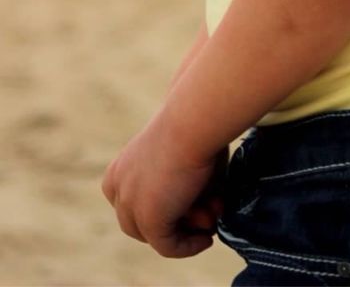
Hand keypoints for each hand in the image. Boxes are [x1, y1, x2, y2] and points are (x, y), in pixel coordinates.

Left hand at [101, 108, 230, 257]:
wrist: (194, 120)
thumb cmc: (196, 127)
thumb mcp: (181, 156)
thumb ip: (181, 184)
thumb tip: (201, 207)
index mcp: (121, 169)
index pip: (138, 203)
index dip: (170, 206)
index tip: (199, 200)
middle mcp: (118, 187)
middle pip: (145, 221)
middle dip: (180, 219)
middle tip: (211, 208)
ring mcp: (130, 205)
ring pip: (156, 235)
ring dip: (188, 230)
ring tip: (215, 212)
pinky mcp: (148, 220)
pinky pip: (168, 247)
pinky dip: (189, 246)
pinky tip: (207, 238)